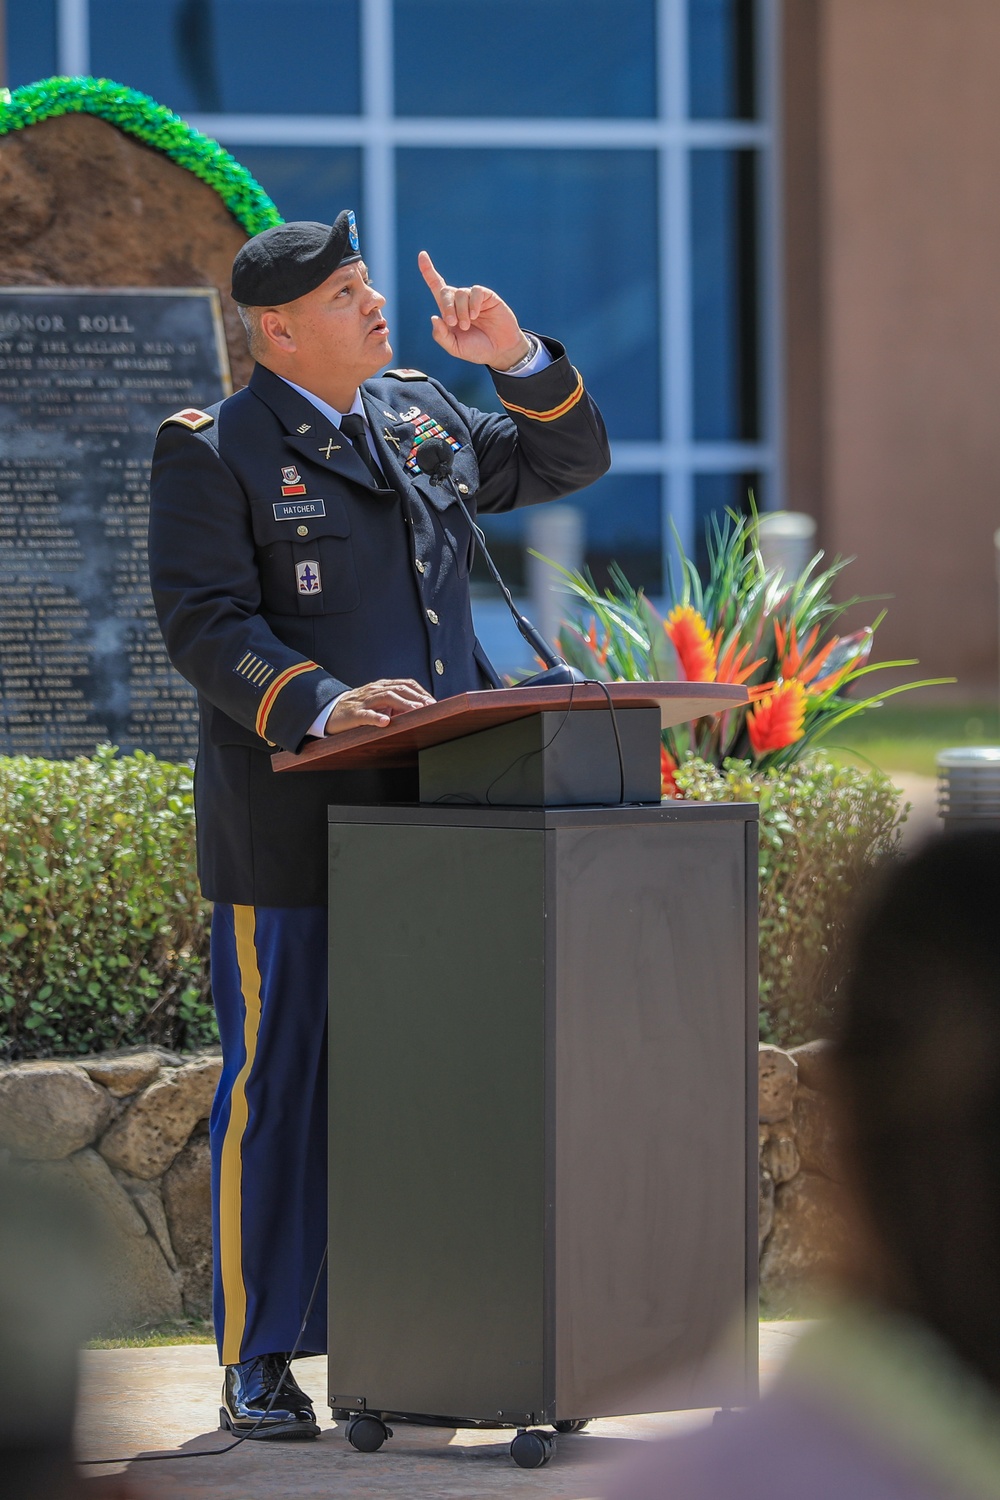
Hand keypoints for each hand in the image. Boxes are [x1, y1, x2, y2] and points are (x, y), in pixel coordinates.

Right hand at [324, 678, 434, 733]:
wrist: (330, 709)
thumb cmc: (358, 707)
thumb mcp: (378, 701)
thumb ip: (395, 703)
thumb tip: (418, 709)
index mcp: (382, 687)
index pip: (405, 684)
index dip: (420, 692)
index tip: (433, 701)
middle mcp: (374, 691)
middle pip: (398, 689)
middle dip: (416, 697)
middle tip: (430, 706)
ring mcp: (364, 701)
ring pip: (385, 698)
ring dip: (403, 704)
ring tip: (416, 710)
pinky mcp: (354, 713)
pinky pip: (366, 714)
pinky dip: (376, 717)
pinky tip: (385, 722)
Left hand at [418, 251, 529, 368]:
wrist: (499, 351)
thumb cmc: (477, 349)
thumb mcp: (455, 347)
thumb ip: (441, 336)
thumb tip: (434, 317)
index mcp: (449, 311)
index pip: (436, 286)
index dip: (428, 271)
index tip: (422, 255)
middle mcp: (460, 301)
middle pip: (445, 291)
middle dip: (447, 307)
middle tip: (453, 324)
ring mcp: (474, 298)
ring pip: (460, 293)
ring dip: (461, 310)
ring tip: (467, 325)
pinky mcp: (487, 296)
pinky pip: (475, 291)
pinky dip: (472, 303)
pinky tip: (475, 315)